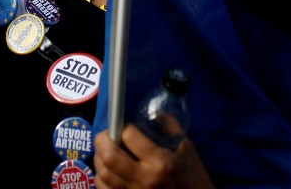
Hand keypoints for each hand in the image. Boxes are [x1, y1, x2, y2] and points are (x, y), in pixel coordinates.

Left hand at [93, 125, 213, 188]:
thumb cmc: (191, 174)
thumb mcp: (185, 147)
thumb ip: (169, 126)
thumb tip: (154, 111)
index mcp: (161, 162)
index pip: (129, 137)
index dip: (123, 127)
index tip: (125, 126)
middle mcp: (145, 179)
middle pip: (110, 157)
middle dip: (102, 140)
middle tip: (106, 135)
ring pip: (103, 175)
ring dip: (99, 159)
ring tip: (105, 151)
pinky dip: (101, 178)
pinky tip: (107, 170)